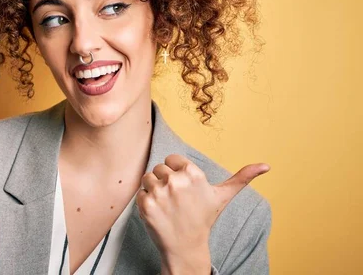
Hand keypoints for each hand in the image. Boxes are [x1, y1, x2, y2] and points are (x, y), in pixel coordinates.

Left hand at [137, 154, 269, 272]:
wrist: (187, 247)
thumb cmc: (203, 218)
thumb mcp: (222, 196)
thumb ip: (242, 178)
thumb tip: (266, 165)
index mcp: (194, 173)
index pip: (172, 159)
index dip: (176, 173)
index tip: (184, 188)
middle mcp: (177, 180)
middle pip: (159, 168)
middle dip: (164, 182)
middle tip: (176, 200)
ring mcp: (161, 193)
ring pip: (147, 178)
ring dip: (153, 190)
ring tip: (167, 205)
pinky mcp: (146, 204)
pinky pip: (139, 192)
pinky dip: (145, 202)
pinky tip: (158, 212)